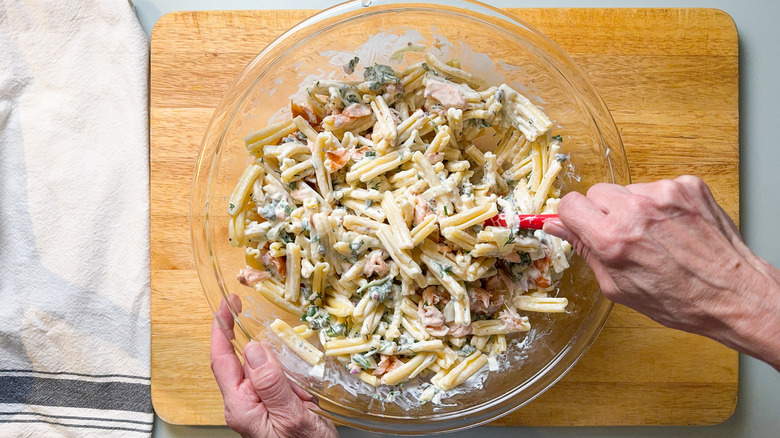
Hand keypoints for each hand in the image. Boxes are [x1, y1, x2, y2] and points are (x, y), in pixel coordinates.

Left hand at [210, 296, 338, 437]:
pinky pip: (275, 384)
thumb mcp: (292, 415)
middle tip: (277, 347)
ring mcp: (256, 408)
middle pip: (241, 363)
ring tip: (303, 395)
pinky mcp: (271, 410)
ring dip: (283, 370)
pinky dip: (291, 381)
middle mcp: (243, 406)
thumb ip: (271, 382)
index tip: (226, 306)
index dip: (220, 330)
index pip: (222, 360)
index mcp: (241, 407)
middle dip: (261, 351)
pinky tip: (306, 396)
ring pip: (261, 371)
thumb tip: (254, 348)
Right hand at [543, 176, 779, 368]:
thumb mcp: (617, 286)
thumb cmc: (678, 300)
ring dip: (633, 208)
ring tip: (655, 236)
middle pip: (596, 192)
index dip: (574, 217)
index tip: (582, 226)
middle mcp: (636, 210)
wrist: (733, 294)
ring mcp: (664, 194)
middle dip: (603, 212)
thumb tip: (557, 226)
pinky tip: (673, 228)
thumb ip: (584, 249)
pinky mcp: (688, 186)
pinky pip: (657, 188)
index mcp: (612, 239)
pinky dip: (660, 205)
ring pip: (627, 190)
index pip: (570, 204)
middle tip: (623, 237)